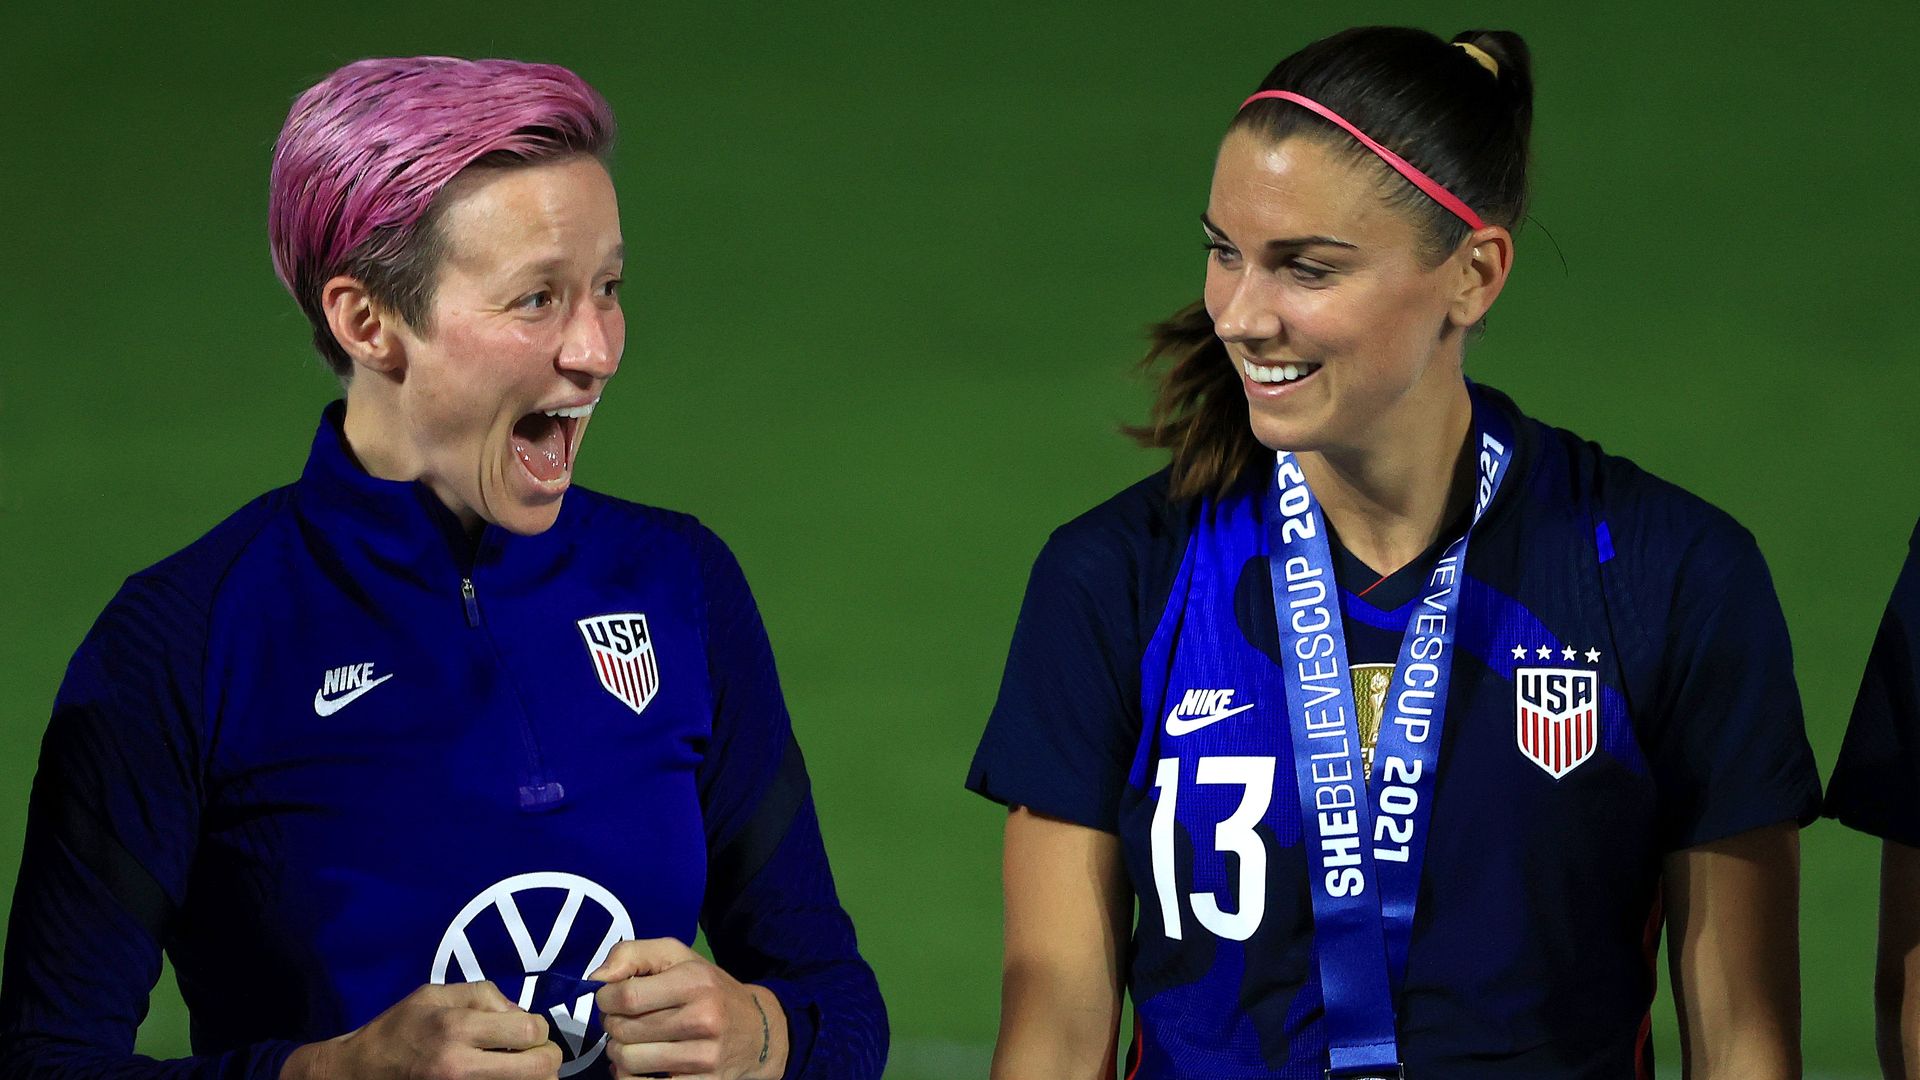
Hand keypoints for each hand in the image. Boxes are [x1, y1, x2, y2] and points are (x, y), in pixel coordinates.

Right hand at [281, 981, 561, 1079]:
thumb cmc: (397, 1030)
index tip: (526, 1030)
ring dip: (534, 1079)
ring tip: (520, 1070)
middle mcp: (461, 1066)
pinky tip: (502, 1079)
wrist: (356, 1074)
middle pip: (540, 1069)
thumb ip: (482, 995)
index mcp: (457, 1028)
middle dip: (547, 1058)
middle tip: (537, 1055)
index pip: (530, 1031)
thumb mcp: (434, 996)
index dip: (538, 1029)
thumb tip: (520, 1012)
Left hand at [591, 938, 788, 1079]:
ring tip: (631, 1042)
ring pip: (629, 1061)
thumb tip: (596, 978)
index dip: (606, 998)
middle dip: (613, 1025)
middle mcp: (703, 1019)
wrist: (760, 1031)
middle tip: (624, 1021)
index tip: (612, 998)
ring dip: (618, 1052)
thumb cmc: (709, 989)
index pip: (627, 996)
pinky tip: (637, 1067)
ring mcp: (704, 1057)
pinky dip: (628, 1078)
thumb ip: (633, 954)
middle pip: (624, 1030)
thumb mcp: (678, 957)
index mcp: (695, 982)